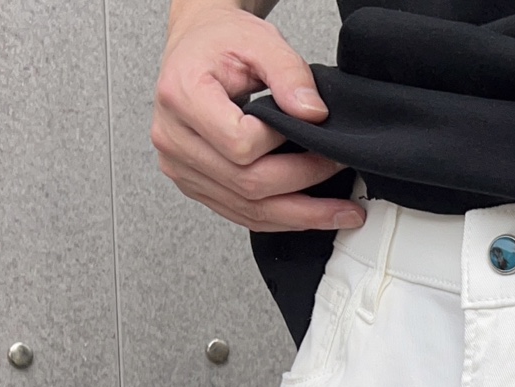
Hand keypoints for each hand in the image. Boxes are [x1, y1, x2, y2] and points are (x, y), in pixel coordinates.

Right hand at [151, 0, 364, 231]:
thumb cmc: (219, 42)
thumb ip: (289, 73)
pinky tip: (309, 215)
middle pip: (248, 184)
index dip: (280, 143)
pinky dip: (280, 218)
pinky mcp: (194, 185)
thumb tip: (314, 115)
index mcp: (182, 96)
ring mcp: (181, 168)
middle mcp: (174, 139)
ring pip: (248, 211)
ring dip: (300, 216)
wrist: (197, 49)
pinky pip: (241, 215)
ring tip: (340, 213)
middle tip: (340, 172)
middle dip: (304, 184)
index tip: (310, 132)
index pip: (240, 144)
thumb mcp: (259, 40)